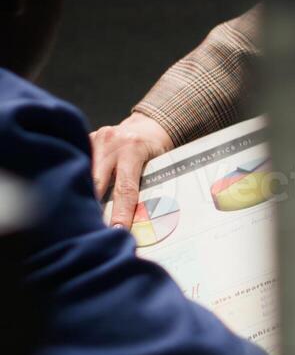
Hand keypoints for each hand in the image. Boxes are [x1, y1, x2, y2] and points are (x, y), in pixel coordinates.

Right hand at [90, 113, 173, 227]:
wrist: (148, 124)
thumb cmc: (156, 147)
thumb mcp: (160, 162)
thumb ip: (149, 184)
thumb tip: (143, 217)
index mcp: (133, 149)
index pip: (125, 189)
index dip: (121, 213)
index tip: (117, 230)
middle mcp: (111, 143)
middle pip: (96, 183)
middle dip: (93, 207)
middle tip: (91, 228)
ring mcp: (96, 139)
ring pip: (84, 176)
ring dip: (82, 196)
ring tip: (79, 217)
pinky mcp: (86, 140)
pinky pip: (80, 166)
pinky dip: (79, 182)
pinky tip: (75, 196)